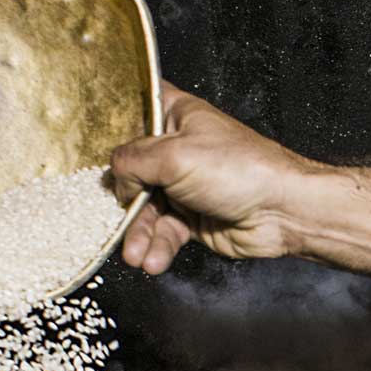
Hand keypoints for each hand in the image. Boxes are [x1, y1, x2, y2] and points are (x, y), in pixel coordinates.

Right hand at [109, 81, 328, 272]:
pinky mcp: (192, 217)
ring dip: (138, 233)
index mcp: (175, 115)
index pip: (134, 109)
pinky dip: (157, 247)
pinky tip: (153, 260)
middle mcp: (176, 148)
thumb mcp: (174, 156)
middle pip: (131, 169)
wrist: (282, 212)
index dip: (112, 125)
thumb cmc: (241, 170)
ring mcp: (184, 184)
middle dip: (122, 198)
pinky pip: (163, 232)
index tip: (88, 144)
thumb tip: (116, 178)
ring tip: (135, 254)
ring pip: (145, 208)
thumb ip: (132, 161)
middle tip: (116, 214)